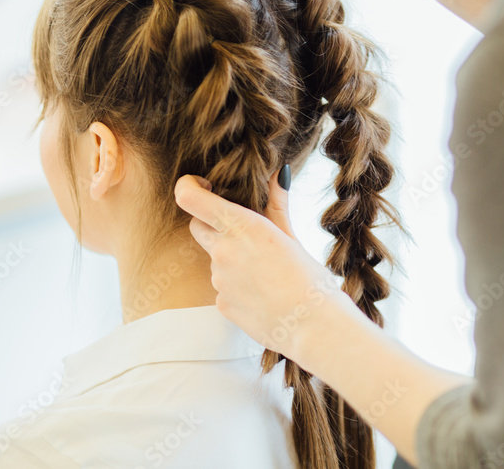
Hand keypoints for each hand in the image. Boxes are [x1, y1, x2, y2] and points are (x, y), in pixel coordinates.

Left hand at [174, 172, 344, 358]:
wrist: (314, 329)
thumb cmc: (310, 279)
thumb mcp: (292, 236)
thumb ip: (276, 204)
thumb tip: (279, 174)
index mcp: (241, 226)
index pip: (188, 198)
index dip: (188, 187)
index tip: (204, 186)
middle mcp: (223, 250)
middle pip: (197, 226)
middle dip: (212, 223)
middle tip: (243, 231)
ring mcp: (219, 280)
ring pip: (215, 260)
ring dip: (233, 260)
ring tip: (268, 273)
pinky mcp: (222, 304)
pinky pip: (223, 288)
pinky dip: (238, 287)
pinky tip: (265, 295)